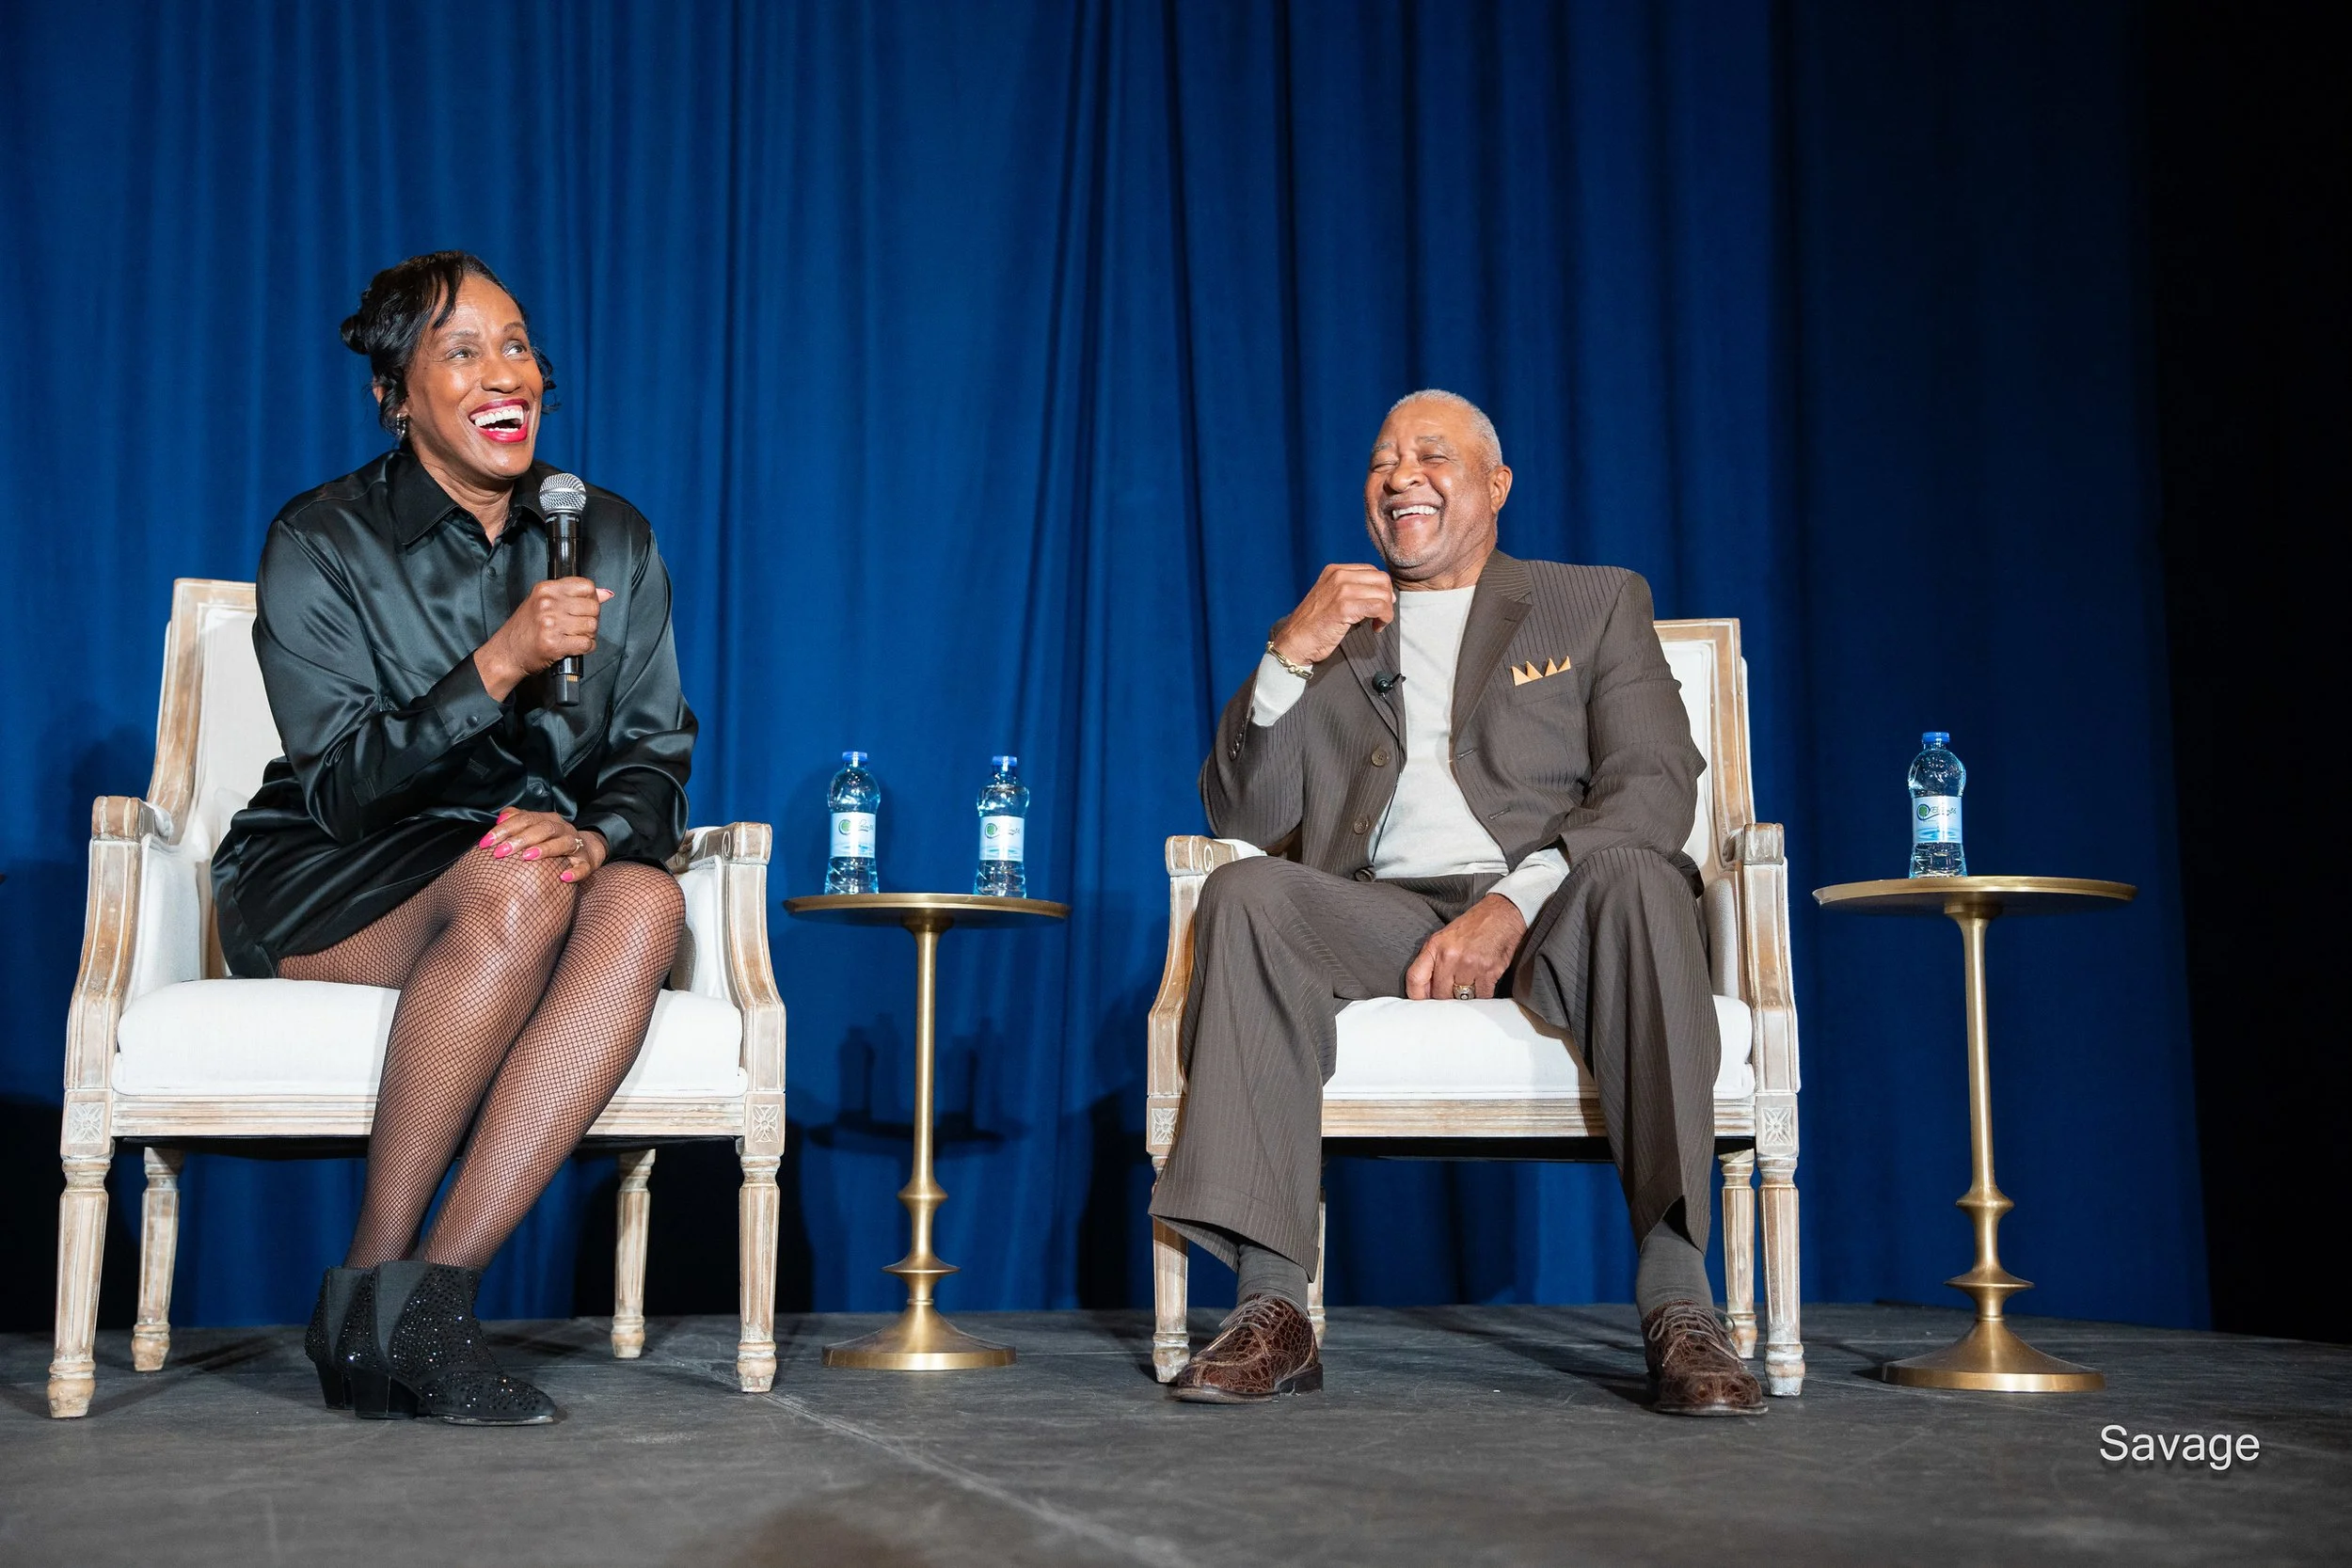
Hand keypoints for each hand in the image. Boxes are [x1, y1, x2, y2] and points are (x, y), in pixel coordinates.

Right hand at [474, 578, 613, 699]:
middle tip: (579, 626)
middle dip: (591, 619)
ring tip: (575, 636)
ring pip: (592, 626)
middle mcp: (548, 604)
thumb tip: (605, 593)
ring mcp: (550, 624)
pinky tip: (574, 646)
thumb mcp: (543, 603)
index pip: (586, 586)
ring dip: (588, 635)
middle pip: (593, 607)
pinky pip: (586, 644)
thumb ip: (572, 596)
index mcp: (546, 589)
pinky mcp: (554, 644)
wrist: (506, 653)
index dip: (591, 598)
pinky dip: (585, 648)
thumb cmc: (524, 629)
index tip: (584, 607)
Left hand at [479, 808, 608, 883]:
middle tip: (501, 852)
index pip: (525, 819)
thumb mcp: (535, 827)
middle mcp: (563, 829)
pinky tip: (563, 877)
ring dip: (546, 849)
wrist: (586, 849)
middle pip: (543, 829)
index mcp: (548, 820)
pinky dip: (575, 871)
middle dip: (521, 839)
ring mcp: (576, 845)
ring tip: (527, 857)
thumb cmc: (552, 841)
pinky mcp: (587, 862)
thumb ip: (517, 821)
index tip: (486, 843)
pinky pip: (583, 867)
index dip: (505, 829)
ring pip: (564, 843)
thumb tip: (500, 818)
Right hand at [1268, 563, 1396, 667]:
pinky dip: (1384, 619)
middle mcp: (1338, 576)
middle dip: (1388, 599)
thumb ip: (1351, 590)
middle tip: (1382, 615)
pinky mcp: (1344, 607)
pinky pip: (1378, 607)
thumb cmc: (1313, 625)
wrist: (1295, 642)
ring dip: (1387, 611)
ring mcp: (1341, 590)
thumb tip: (1381, 593)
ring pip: (1383, 594)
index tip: (1380, 604)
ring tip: (1378, 623)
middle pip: (1381, 580)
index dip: (1382, 588)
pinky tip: (1376, 628)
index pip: (1372, 571)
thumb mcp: (1330, 597)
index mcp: (1335, 571)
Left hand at [1405, 894, 1526, 1000]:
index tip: (1421, 1005)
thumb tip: (1426, 991)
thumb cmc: (1474, 926)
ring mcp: (1469, 964)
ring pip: (1460, 998)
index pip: (1415, 979)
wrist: (1503, 913)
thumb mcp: (1445, 937)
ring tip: (1469, 986)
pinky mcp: (1489, 970)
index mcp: (1435, 946)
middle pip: (1440, 994)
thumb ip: (1433, 961)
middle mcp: (1450, 956)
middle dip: (1446, 998)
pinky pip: (1481, 996)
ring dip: (1465, 998)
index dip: (1417, 997)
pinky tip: (1483, 983)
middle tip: (1453, 993)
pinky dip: (1482, 995)